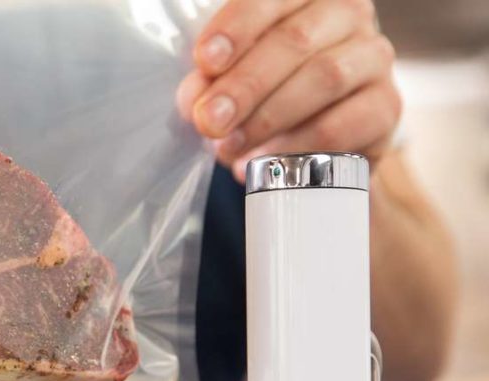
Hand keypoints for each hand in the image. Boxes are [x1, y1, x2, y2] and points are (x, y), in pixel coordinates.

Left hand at [177, 0, 400, 180]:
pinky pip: (343, 124)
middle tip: (209, 120)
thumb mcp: (230, 79)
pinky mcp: (387, 106)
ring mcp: (374, 57)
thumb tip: (196, 99)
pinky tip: (266, 162)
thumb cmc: (267, 92)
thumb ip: (211, 81)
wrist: (319, 142)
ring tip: (228, 148)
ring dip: (267, 117)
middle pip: (296, 40)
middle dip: (245, 84)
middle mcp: (348, 13)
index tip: (204, 61)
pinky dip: (297, 145)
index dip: (237, 27)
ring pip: (324, 78)